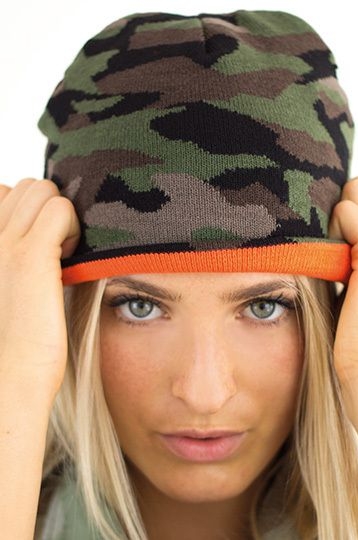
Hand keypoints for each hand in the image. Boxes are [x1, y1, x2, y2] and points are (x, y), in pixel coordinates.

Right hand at [0, 178, 79, 405]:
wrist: (8, 376)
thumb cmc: (13, 337)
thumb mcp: (7, 285)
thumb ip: (18, 256)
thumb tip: (47, 238)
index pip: (5, 193)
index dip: (30, 215)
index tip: (42, 247)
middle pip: (28, 186)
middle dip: (49, 210)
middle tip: (55, 248)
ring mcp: (4, 242)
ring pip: (44, 189)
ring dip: (62, 216)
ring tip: (61, 253)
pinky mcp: (30, 256)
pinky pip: (60, 209)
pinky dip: (72, 227)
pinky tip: (68, 259)